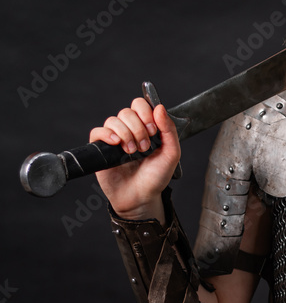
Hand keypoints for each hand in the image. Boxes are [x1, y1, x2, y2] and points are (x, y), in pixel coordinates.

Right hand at [89, 99, 180, 219]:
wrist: (141, 198)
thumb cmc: (155, 177)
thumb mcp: (171, 154)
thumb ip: (169, 130)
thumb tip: (160, 107)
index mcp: (145, 127)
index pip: (140, 104)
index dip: (146, 112)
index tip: (153, 130)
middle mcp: (129, 130)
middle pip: (127, 111)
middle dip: (138, 128)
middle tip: (145, 146)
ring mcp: (114, 139)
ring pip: (113, 120)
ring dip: (125, 134)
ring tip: (132, 151)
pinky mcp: (101, 149)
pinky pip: (97, 131)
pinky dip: (107, 134)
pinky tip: (117, 144)